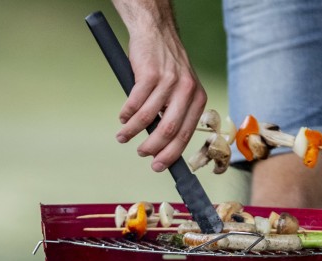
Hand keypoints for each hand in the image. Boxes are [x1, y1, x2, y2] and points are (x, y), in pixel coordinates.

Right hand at [114, 19, 206, 171]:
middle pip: (168, 131)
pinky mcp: (150, 73)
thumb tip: (162, 145)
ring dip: (132, 132)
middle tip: (141, 153)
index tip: (158, 166)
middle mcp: (187, 90)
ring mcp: (169, 81)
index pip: (185, 134)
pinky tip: (123, 117)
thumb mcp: (180, 90)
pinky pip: (135, 102)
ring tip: (123, 136)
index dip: (171, 154)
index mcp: (198, 98)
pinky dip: (126, 114)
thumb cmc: (166, 66)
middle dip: (152, 148)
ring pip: (148, 118)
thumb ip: (175, 114)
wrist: (157, 33)